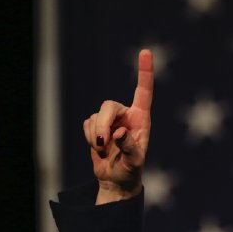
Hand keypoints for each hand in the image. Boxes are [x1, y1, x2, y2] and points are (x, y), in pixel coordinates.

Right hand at [82, 50, 153, 204]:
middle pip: (109, 105)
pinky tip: (98, 148)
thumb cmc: (131, 170)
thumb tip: (120, 132)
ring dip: (95, 135)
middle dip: (102, 123)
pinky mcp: (96, 126)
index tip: (146, 52)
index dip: (144, 71)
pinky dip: (89, 137)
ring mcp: (110, 119)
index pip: (144, 91)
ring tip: (104, 150)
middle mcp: (127, 114)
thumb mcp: (134, 162)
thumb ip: (129, 147)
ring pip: (95, 116)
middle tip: (101, 143)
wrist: (116, 180)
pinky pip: (87, 124)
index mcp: (142, 118)